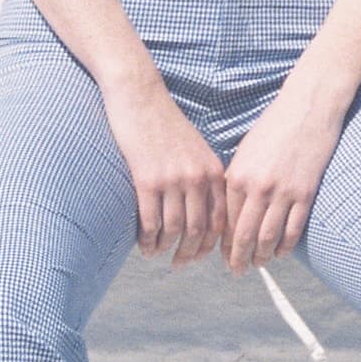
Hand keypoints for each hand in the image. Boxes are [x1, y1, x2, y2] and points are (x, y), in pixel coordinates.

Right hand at [100, 76, 226, 264]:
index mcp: (212, 171)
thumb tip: (204, 209)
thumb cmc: (165, 122)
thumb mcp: (195, 148)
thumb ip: (203, 176)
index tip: (201, 255)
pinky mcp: (147, 180)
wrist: (140, 96)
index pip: (220, 220)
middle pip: (198, 230)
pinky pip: (150, 221)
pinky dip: (148, 239)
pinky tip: (144, 245)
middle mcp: (197, 178)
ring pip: (174, 229)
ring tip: (156, 255)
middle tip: (179, 265)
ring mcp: (173, 180)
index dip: (211, 244)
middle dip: (189, 253)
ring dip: (165, 248)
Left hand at [221, 80, 346, 273]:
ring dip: (261, 256)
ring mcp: (282, 192)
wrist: (309, 106)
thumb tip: (230, 209)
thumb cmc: (275, 125)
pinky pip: (293, 230)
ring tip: (258, 265)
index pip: (225, 221)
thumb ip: (238, 179)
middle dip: (237, 258)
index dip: (223, 243)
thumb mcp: (246, 150)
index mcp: (237, 175)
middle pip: (243, 235)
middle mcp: (256, 187)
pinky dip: (285, 246)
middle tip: (236, 271)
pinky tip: (280, 253)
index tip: (223, 256)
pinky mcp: (304, 193)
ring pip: (267, 237)